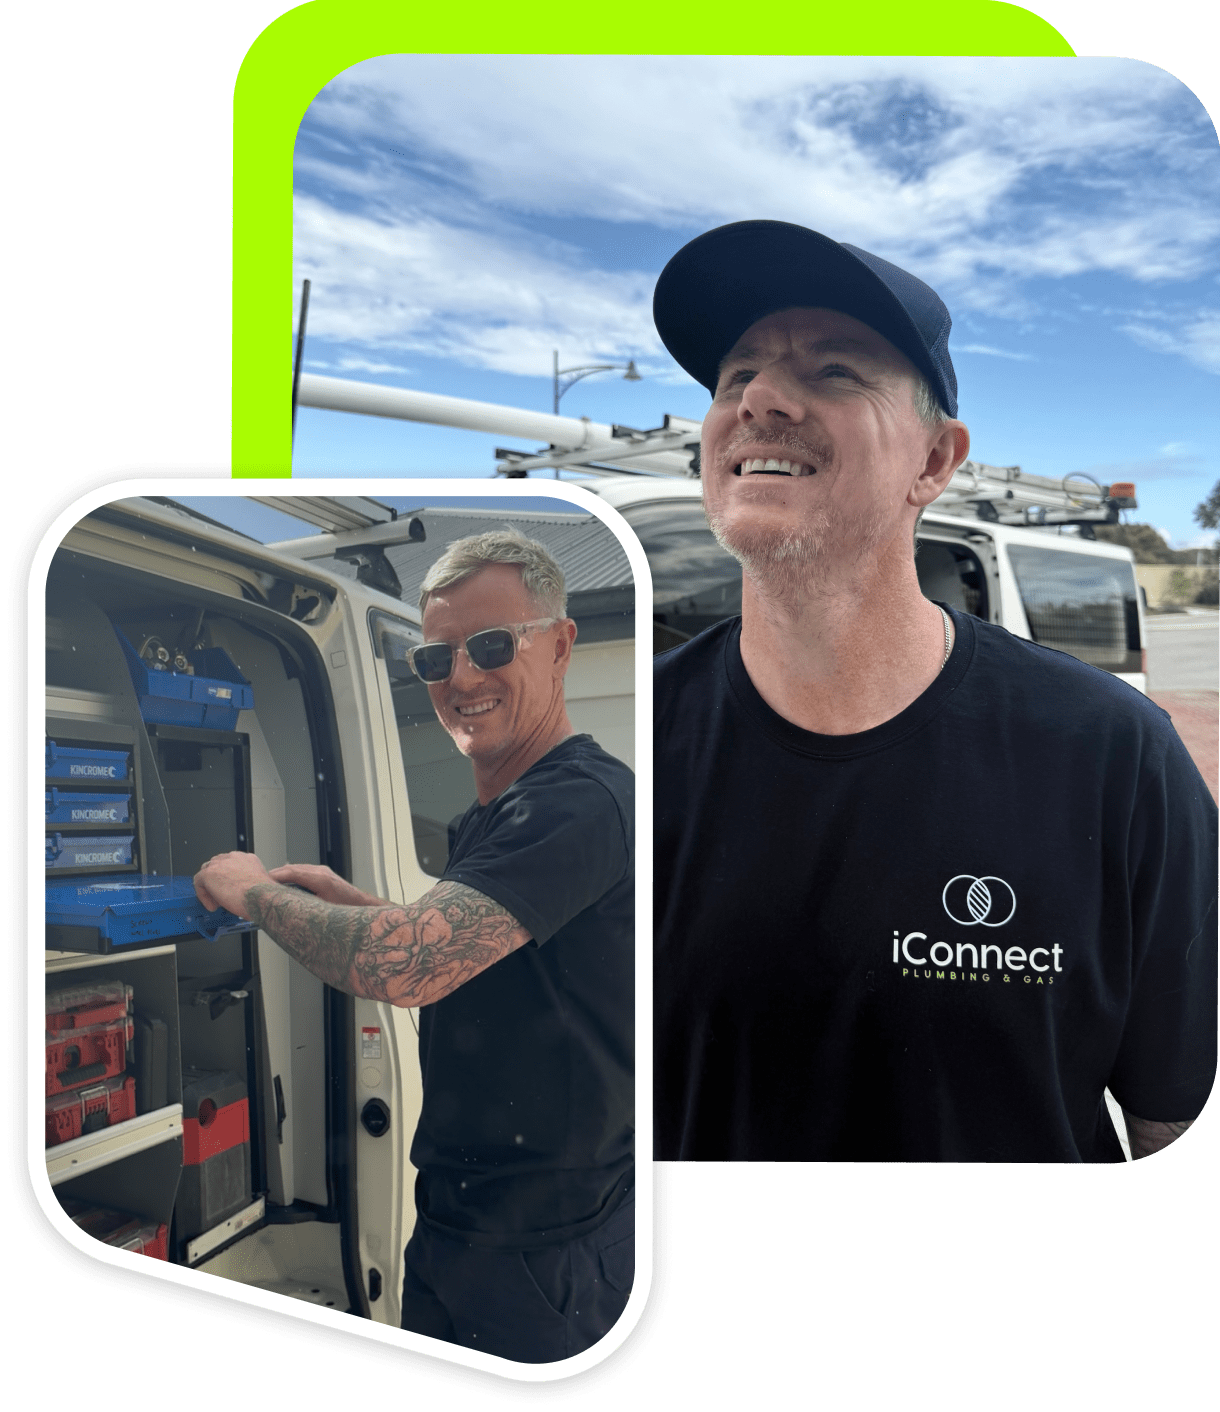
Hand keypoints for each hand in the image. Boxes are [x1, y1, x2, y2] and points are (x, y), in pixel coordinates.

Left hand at [194, 851, 273, 917]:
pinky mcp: (209, 873)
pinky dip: (203, 895)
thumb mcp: (259, 882)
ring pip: (206, 873)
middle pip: (217, 865)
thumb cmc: (263, 894)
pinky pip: (198, 882)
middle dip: (217, 880)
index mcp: (247, 858)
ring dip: (210, 887)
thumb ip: (247, 880)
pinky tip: (212, 905)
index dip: (227, 878)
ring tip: (216, 901)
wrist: (261, 896)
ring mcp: (220, 864)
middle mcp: (233, 857)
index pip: (230, 864)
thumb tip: (241, 890)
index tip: (229, 888)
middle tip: (221, 896)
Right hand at [267, 863, 385, 907]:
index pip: (291, 873)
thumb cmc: (347, 910)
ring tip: (267, 883)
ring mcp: (322, 871)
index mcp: (320, 879)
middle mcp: (321, 872)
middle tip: (258, 882)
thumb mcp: (323, 911)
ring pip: (296, 869)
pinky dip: (290, 876)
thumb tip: (286, 912)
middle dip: (274, 875)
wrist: (363, 906)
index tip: (261, 881)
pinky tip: (283, 885)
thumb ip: (304, 909)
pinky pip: (302, 872)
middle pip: (291, 869)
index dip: (274, 877)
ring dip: (282, 875)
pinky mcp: (323, 874)